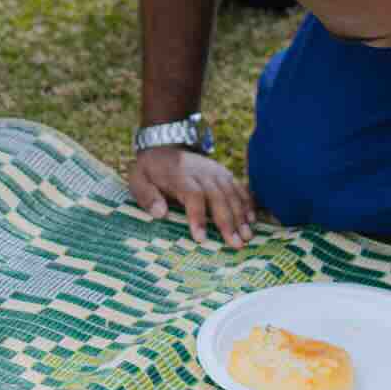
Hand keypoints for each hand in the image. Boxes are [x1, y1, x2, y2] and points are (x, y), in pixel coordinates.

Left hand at [129, 147, 254, 247]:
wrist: (165, 145)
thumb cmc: (150, 171)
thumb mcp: (138, 180)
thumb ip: (146, 196)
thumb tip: (161, 213)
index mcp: (180, 176)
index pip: (193, 196)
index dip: (198, 217)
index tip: (201, 239)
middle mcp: (201, 173)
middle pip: (218, 197)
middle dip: (227, 221)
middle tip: (235, 244)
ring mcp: (215, 172)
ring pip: (232, 193)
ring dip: (241, 216)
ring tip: (246, 237)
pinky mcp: (223, 173)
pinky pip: (239, 187)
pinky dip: (247, 203)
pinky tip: (252, 220)